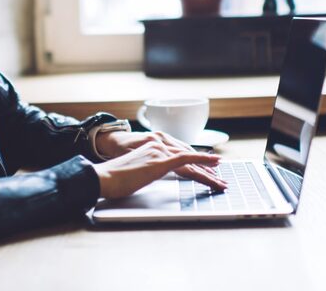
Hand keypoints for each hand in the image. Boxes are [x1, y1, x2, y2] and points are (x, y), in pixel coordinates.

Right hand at [92, 140, 225, 198]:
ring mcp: (159, 150)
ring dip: (208, 172)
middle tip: (219, 178)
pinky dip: (203, 161)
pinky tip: (214, 164)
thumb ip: (148, 169)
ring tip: (221, 181)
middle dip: (205, 169)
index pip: (179, 154)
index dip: (194, 163)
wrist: (104, 177)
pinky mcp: (161, 160)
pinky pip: (187, 160)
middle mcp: (157, 144)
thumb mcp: (136, 170)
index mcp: (152, 146)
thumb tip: (151, 177)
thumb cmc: (115, 178)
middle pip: (188, 157)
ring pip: (190, 160)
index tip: (207, 171)